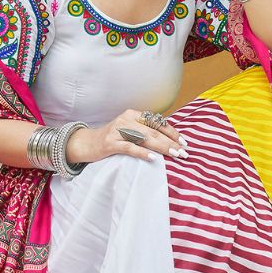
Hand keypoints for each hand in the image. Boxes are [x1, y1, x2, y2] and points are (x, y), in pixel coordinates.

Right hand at [67, 108, 187, 164]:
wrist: (86, 143)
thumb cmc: (112, 139)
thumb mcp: (128, 130)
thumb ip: (144, 131)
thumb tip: (169, 140)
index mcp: (133, 114)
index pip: (157, 122)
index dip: (172, 132)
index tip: (185, 142)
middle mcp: (126, 119)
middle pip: (153, 131)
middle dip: (171, 142)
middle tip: (184, 152)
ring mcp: (117, 130)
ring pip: (145, 138)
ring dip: (162, 147)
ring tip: (175, 155)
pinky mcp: (110, 143)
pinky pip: (130, 147)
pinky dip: (142, 152)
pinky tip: (153, 158)